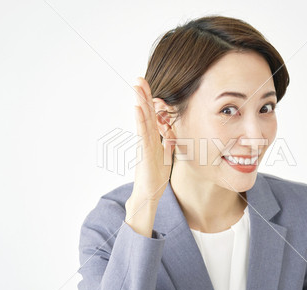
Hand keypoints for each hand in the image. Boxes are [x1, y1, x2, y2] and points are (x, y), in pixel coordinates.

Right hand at [130, 77, 174, 206]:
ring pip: (142, 119)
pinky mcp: (144, 152)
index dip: (150, 100)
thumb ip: (167, 142)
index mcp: (152, 138)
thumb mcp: (166, 155)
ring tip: (136, 86)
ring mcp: (144, 144)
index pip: (151, 115)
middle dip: (142, 95)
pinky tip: (138, 108)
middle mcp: (146, 138)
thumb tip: (170, 131)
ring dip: (140, 102)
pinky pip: (143, 133)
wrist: (149, 193)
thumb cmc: (155, 175)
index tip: (147, 85)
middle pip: (145, 112)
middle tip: (139, 78)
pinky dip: (140, 120)